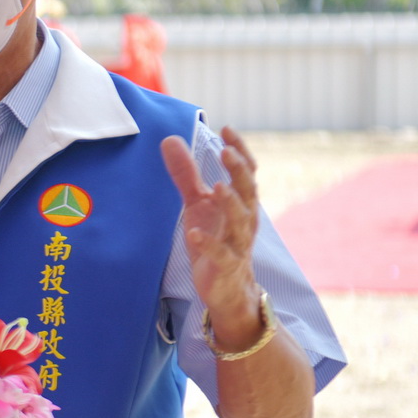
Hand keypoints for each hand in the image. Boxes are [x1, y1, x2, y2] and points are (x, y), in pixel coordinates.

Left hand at [160, 127, 261, 349]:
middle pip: (248, 192)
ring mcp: (238, 244)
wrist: (227, 288)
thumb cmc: (215, 240)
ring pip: (241, 221)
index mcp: (240, 202)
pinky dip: (209, 243)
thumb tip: (169, 139)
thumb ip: (187, 174)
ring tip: (217, 187)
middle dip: (239, 171)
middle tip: (226, 151)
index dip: (240, 151)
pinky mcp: (226, 266)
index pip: (247, 172)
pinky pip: (221, 254)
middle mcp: (245, 220)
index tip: (227, 129)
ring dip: (231, 204)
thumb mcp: (198, 204)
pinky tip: (196, 233)